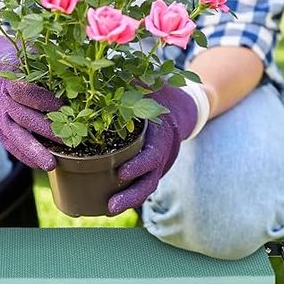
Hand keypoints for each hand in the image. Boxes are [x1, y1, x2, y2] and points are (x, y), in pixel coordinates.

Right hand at [0, 35, 61, 170]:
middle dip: (45, 130)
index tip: (64, 107)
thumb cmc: (17, 60)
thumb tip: (77, 69)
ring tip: (51, 165)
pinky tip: (37, 165)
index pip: (25, 91)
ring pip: (13, 135)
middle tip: (66, 140)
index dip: (44, 100)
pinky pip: (8, 143)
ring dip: (33, 151)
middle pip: (21, 117)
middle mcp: (1, 98)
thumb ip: (49, 62)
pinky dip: (22, 155)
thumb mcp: (30, 53)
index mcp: (9, 77)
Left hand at [107, 85, 199, 214]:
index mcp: (160, 134)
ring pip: (146, 187)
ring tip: (108, 209)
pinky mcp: (150, 169)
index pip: (151, 154)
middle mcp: (161, 153)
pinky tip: (108, 204)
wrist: (181, 107)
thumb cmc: (158, 93)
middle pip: (150, 180)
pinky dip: (128, 195)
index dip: (138, 165)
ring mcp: (157, 165)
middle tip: (111, 205)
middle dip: (131, 195)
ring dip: (128, 200)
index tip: (120, 173)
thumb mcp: (148, 85)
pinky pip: (141, 184)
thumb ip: (130, 83)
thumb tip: (102, 74)